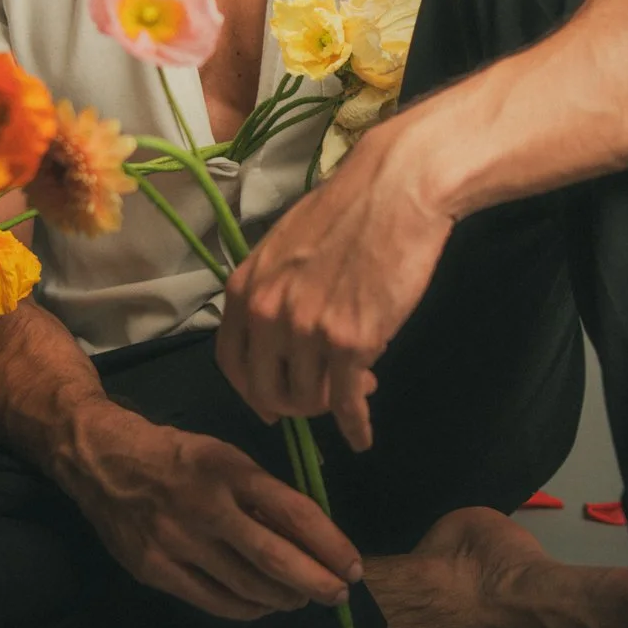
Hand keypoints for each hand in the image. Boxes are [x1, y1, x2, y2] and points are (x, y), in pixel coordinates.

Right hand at [71, 408, 363, 621]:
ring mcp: (177, 542)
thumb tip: (307, 537)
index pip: (294, 513)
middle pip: (274, 559)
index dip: (330, 545)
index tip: (352, 566)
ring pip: (247, 587)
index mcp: (228, 469)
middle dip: (316, 582)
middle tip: (338, 594)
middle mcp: (205, 507)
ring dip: (284, 598)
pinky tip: (263, 604)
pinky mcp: (154, 569)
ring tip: (301, 597)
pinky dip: (247, 608)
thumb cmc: (174, 455)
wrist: (100, 459)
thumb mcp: (223, 455)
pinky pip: (214, 601)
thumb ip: (260, 494)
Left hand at [216, 119, 453, 451]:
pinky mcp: (351, 343)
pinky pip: (348, 402)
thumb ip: (272, 290)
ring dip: (331, 404)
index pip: (231, 362)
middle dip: (293, 403)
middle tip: (319, 399)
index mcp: (245, 288)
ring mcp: (307, 331)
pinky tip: (362, 437)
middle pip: (266, 390)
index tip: (268, 405)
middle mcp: (267, 314)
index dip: (250, 391)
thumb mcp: (286, 245)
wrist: (396, 190)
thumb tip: (279, 332)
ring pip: (309, 398)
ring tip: (359, 388)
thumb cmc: (348, 210)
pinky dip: (355, 426)